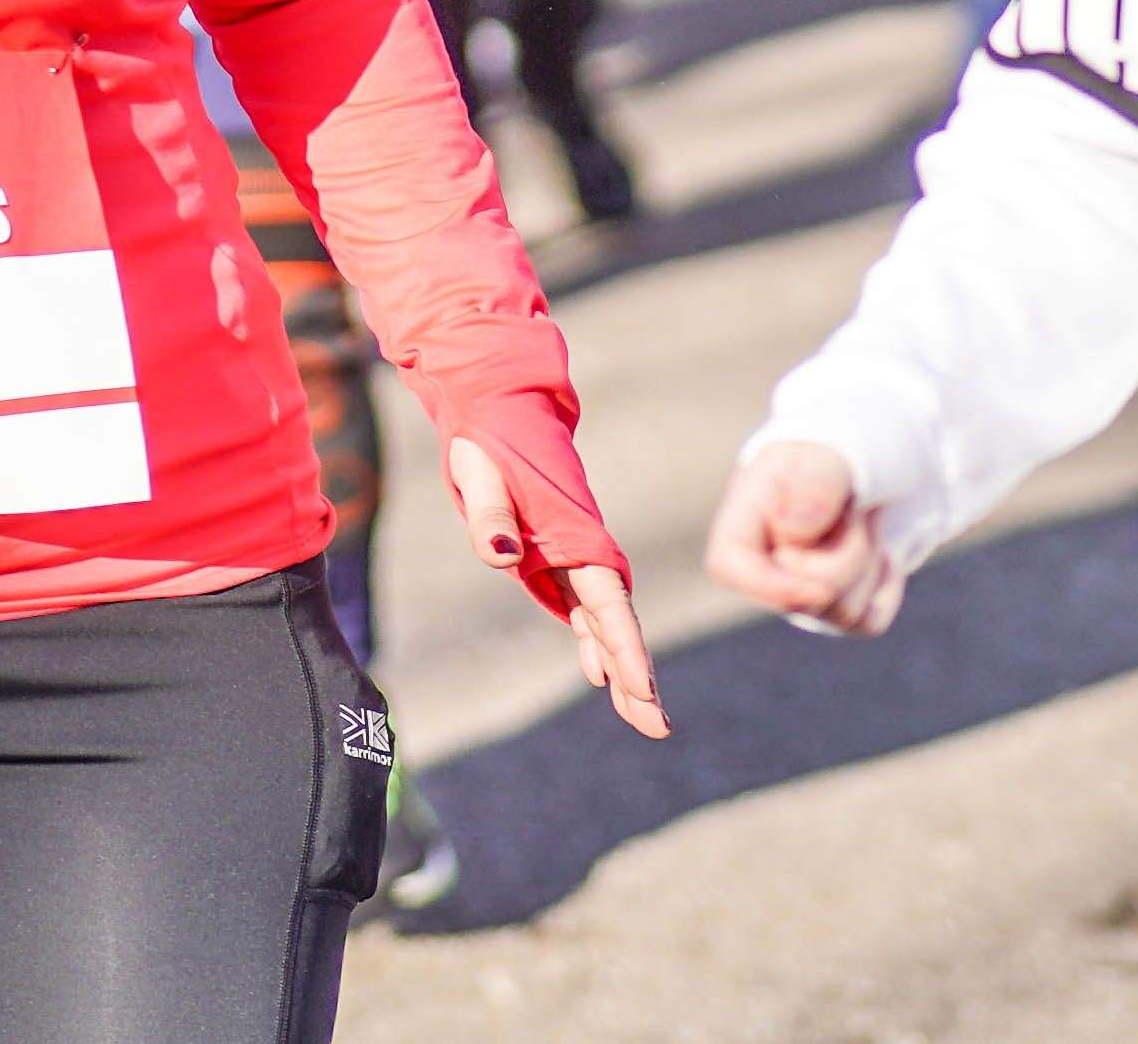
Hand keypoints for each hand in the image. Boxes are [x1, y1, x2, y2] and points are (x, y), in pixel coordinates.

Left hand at [449, 432, 664, 736]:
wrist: (495, 409)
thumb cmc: (488, 439)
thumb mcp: (479, 472)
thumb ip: (489, 515)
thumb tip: (502, 556)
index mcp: (575, 536)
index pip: (608, 601)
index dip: (626, 646)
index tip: (645, 689)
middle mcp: (582, 551)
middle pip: (616, 621)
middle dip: (636, 674)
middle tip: (657, 728)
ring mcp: (570, 557)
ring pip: (603, 622)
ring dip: (621, 667)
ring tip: (642, 717)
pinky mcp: (554, 559)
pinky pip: (582, 609)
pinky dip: (594, 642)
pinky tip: (599, 675)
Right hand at [704, 434, 899, 637]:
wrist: (883, 453)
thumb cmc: (848, 442)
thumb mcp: (838, 446)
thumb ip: (816, 482)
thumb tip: (790, 532)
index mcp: (748, 511)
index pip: (729, 564)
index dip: (767, 586)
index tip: (817, 588)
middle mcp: (766, 557)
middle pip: (806, 595)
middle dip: (851, 548)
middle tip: (858, 502)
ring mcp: (801, 587)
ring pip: (841, 612)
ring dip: (871, 557)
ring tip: (867, 514)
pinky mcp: (838, 607)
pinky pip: (869, 621)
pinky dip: (887, 580)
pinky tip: (880, 545)